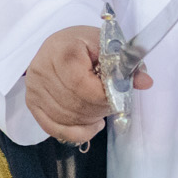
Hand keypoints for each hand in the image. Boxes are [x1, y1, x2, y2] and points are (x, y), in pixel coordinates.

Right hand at [24, 25, 153, 144]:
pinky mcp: (31, 103)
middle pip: (75, 104)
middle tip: (113, 102)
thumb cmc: (85, 44)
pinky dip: (77, 133)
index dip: (103, 96)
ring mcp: (33, 88)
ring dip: (90, 119)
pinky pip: (54, 128)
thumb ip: (127, 65)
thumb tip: (145, 82)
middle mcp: (41, 70)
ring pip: (66, 118)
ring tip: (103, 109)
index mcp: (61, 51)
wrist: (60, 44)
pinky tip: (92, 125)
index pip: (82, 86)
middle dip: (100, 108)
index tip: (117, 93)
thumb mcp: (108, 46)